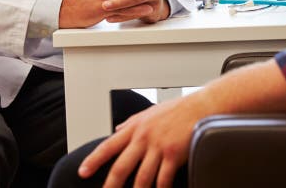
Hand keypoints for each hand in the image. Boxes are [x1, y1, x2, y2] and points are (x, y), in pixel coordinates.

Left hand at [79, 94, 207, 187]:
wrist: (202, 106)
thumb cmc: (178, 109)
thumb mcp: (150, 112)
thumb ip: (131, 122)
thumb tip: (116, 129)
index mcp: (136, 127)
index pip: (109, 145)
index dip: (94, 160)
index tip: (83, 172)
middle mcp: (144, 137)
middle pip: (121, 167)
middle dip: (110, 186)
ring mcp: (158, 147)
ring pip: (141, 178)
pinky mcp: (173, 154)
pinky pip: (163, 179)